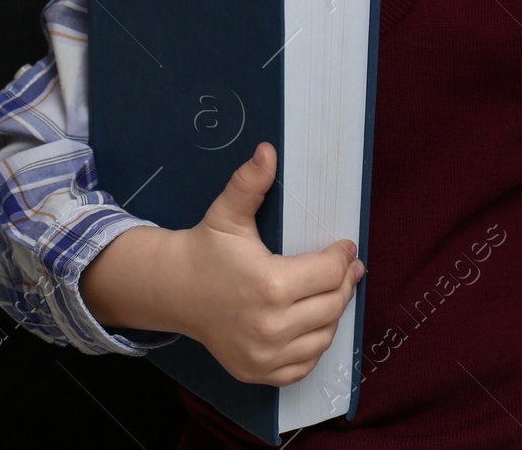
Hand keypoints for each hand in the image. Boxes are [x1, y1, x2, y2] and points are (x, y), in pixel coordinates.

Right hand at [170, 141, 364, 385]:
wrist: (175, 290)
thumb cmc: (207, 249)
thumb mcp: (228, 212)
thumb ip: (250, 182)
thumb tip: (268, 151)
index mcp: (269, 285)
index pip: (330, 272)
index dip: (343, 256)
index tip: (345, 247)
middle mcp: (269, 326)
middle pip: (333, 304)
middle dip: (344, 283)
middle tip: (346, 268)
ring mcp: (264, 354)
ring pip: (325, 336)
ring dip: (333, 313)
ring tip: (329, 291)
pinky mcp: (258, 371)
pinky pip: (305, 364)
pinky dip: (314, 344)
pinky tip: (311, 321)